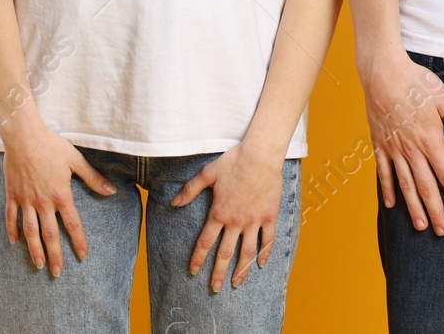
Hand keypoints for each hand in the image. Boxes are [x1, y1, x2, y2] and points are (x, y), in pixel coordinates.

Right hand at [1, 117, 115, 275]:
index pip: (72, 223)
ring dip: (34, 249)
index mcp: (60, 194)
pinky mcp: (12, 194)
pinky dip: (12, 230)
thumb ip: (93, 178)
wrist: (24, 136)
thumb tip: (111, 191)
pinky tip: (14, 242)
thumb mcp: (76, 160)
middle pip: (50, 234)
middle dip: (55, 255)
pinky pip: (11, 216)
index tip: (82, 255)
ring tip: (37, 265)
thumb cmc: (52, 145)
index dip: (78, 240)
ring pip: (30, 231)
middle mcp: (43, 201)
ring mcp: (26, 199)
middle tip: (57, 272)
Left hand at [174, 144, 284, 291]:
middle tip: (214, 288)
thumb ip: (190, 190)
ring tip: (236, 283)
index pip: (205, 242)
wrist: (260, 154)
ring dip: (241, 270)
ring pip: (247, 252)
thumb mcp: (208, 173)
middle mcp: (236, 221)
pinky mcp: (269, 216)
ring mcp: (254, 220)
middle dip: (218, 272)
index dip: (198, 258)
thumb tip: (174, 203)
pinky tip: (261, 264)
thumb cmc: (234, 161)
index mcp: (219, 212)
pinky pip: (268, 240)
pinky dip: (265, 254)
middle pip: (225, 253)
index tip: (194, 271)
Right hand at [361, 50, 443, 235]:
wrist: (382, 71)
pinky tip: (392, 205)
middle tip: (442, 232)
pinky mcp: (379, 143)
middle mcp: (411, 149)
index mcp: (430, 139)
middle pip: (425, 187)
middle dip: (435, 211)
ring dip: (413, 207)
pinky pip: (383, 172)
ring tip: (420, 226)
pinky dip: (388, 189)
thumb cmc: (416, 82)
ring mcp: (393, 148)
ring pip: (405, 184)